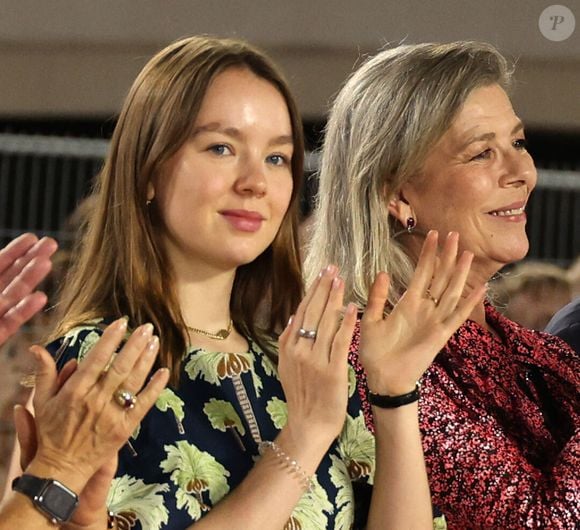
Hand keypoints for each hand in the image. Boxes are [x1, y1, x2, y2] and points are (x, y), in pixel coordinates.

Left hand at [0, 233, 56, 345]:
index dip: (12, 252)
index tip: (31, 238)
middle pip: (9, 277)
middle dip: (30, 259)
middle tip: (51, 243)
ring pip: (12, 295)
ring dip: (30, 279)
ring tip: (47, 263)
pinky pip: (11, 321)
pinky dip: (25, 310)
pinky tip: (41, 297)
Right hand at [22, 319, 168, 516]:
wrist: (62, 468)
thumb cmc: (52, 431)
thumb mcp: (42, 402)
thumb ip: (45, 373)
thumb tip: (37, 348)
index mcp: (75, 391)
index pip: (97, 359)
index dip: (110, 339)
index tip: (121, 322)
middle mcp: (96, 400)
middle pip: (120, 367)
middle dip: (135, 344)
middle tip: (147, 327)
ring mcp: (112, 414)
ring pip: (134, 382)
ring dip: (146, 359)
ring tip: (155, 341)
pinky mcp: (125, 427)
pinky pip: (144, 404)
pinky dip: (155, 387)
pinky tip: (164, 372)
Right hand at [278, 265, 356, 444]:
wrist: (308, 425)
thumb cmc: (302, 397)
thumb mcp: (287, 367)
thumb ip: (290, 343)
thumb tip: (294, 319)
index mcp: (288, 348)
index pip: (301, 312)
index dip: (312, 292)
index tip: (321, 275)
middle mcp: (299, 351)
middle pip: (312, 312)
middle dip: (323, 288)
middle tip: (332, 268)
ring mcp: (315, 360)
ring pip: (325, 322)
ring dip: (334, 299)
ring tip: (341, 280)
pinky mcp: (332, 371)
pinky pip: (340, 342)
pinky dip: (346, 324)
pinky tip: (352, 308)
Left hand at [359, 231, 485, 394]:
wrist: (383, 378)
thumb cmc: (375, 351)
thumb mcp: (371, 320)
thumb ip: (378, 297)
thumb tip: (383, 272)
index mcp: (407, 303)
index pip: (421, 272)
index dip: (428, 254)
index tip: (434, 234)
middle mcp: (424, 308)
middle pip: (440, 277)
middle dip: (447, 256)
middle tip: (455, 234)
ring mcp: (434, 320)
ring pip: (451, 291)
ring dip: (460, 273)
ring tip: (468, 253)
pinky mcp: (441, 334)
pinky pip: (458, 316)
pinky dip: (470, 303)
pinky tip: (481, 288)